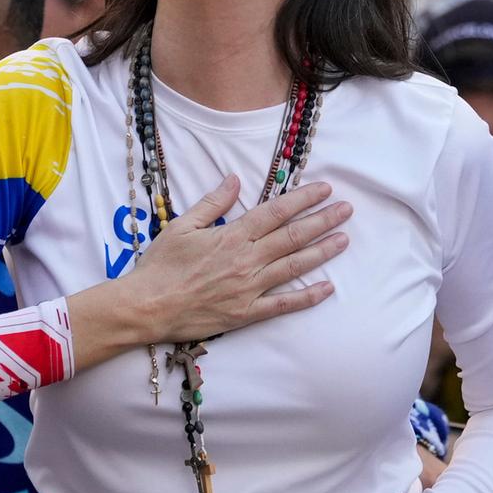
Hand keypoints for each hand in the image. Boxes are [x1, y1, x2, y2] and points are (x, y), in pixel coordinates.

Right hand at [122, 176, 347, 343]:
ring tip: (344, 240)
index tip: (325, 189)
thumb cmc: (160, 265)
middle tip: (347, 210)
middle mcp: (246, 260)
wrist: (146, 307)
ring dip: (322, 252)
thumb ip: (212, 202)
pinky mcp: (246, 313)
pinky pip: (283, 305)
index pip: (276, 212)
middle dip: (323, 221)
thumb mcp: (181, 225)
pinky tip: (328, 288)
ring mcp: (249, 288)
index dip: (303, 199)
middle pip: (293, 236)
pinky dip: (307, 297)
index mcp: (231, 235)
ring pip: (294, 266)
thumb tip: (234, 179)